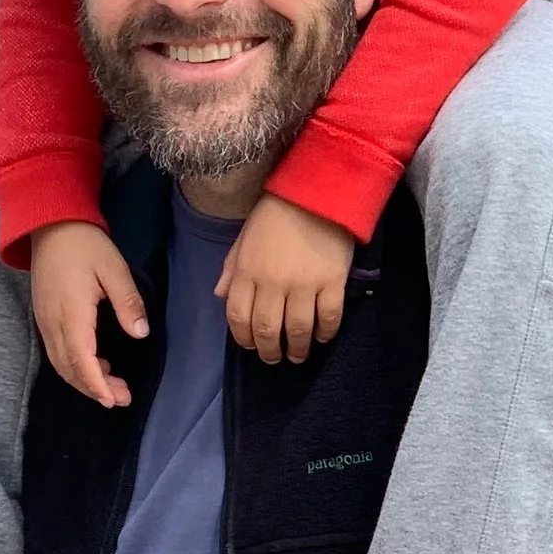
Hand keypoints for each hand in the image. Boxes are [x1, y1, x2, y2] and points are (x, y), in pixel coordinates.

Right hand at [28, 220, 147, 406]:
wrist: (50, 225)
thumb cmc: (84, 245)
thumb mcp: (114, 269)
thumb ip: (128, 303)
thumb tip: (140, 333)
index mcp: (71, 312)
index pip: (80, 359)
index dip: (96, 384)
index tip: (112, 400)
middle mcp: (52, 322)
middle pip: (68, 368)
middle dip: (93, 388)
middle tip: (122, 398)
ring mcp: (44, 320)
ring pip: (60, 362)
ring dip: (84, 379)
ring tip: (112, 387)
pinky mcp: (43, 316)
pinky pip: (56, 351)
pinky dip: (75, 365)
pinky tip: (96, 363)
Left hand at [215, 195, 354, 363]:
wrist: (315, 195)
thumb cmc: (274, 216)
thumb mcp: (243, 239)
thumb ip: (231, 269)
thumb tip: (220, 296)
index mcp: (246, 272)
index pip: (238, 316)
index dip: (243, 338)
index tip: (250, 346)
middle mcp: (272, 283)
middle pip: (267, 329)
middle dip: (269, 351)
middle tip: (274, 358)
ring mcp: (303, 284)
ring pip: (297, 330)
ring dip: (297, 349)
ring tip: (298, 355)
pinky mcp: (332, 282)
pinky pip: (328, 318)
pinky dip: (324, 333)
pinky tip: (321, 337)